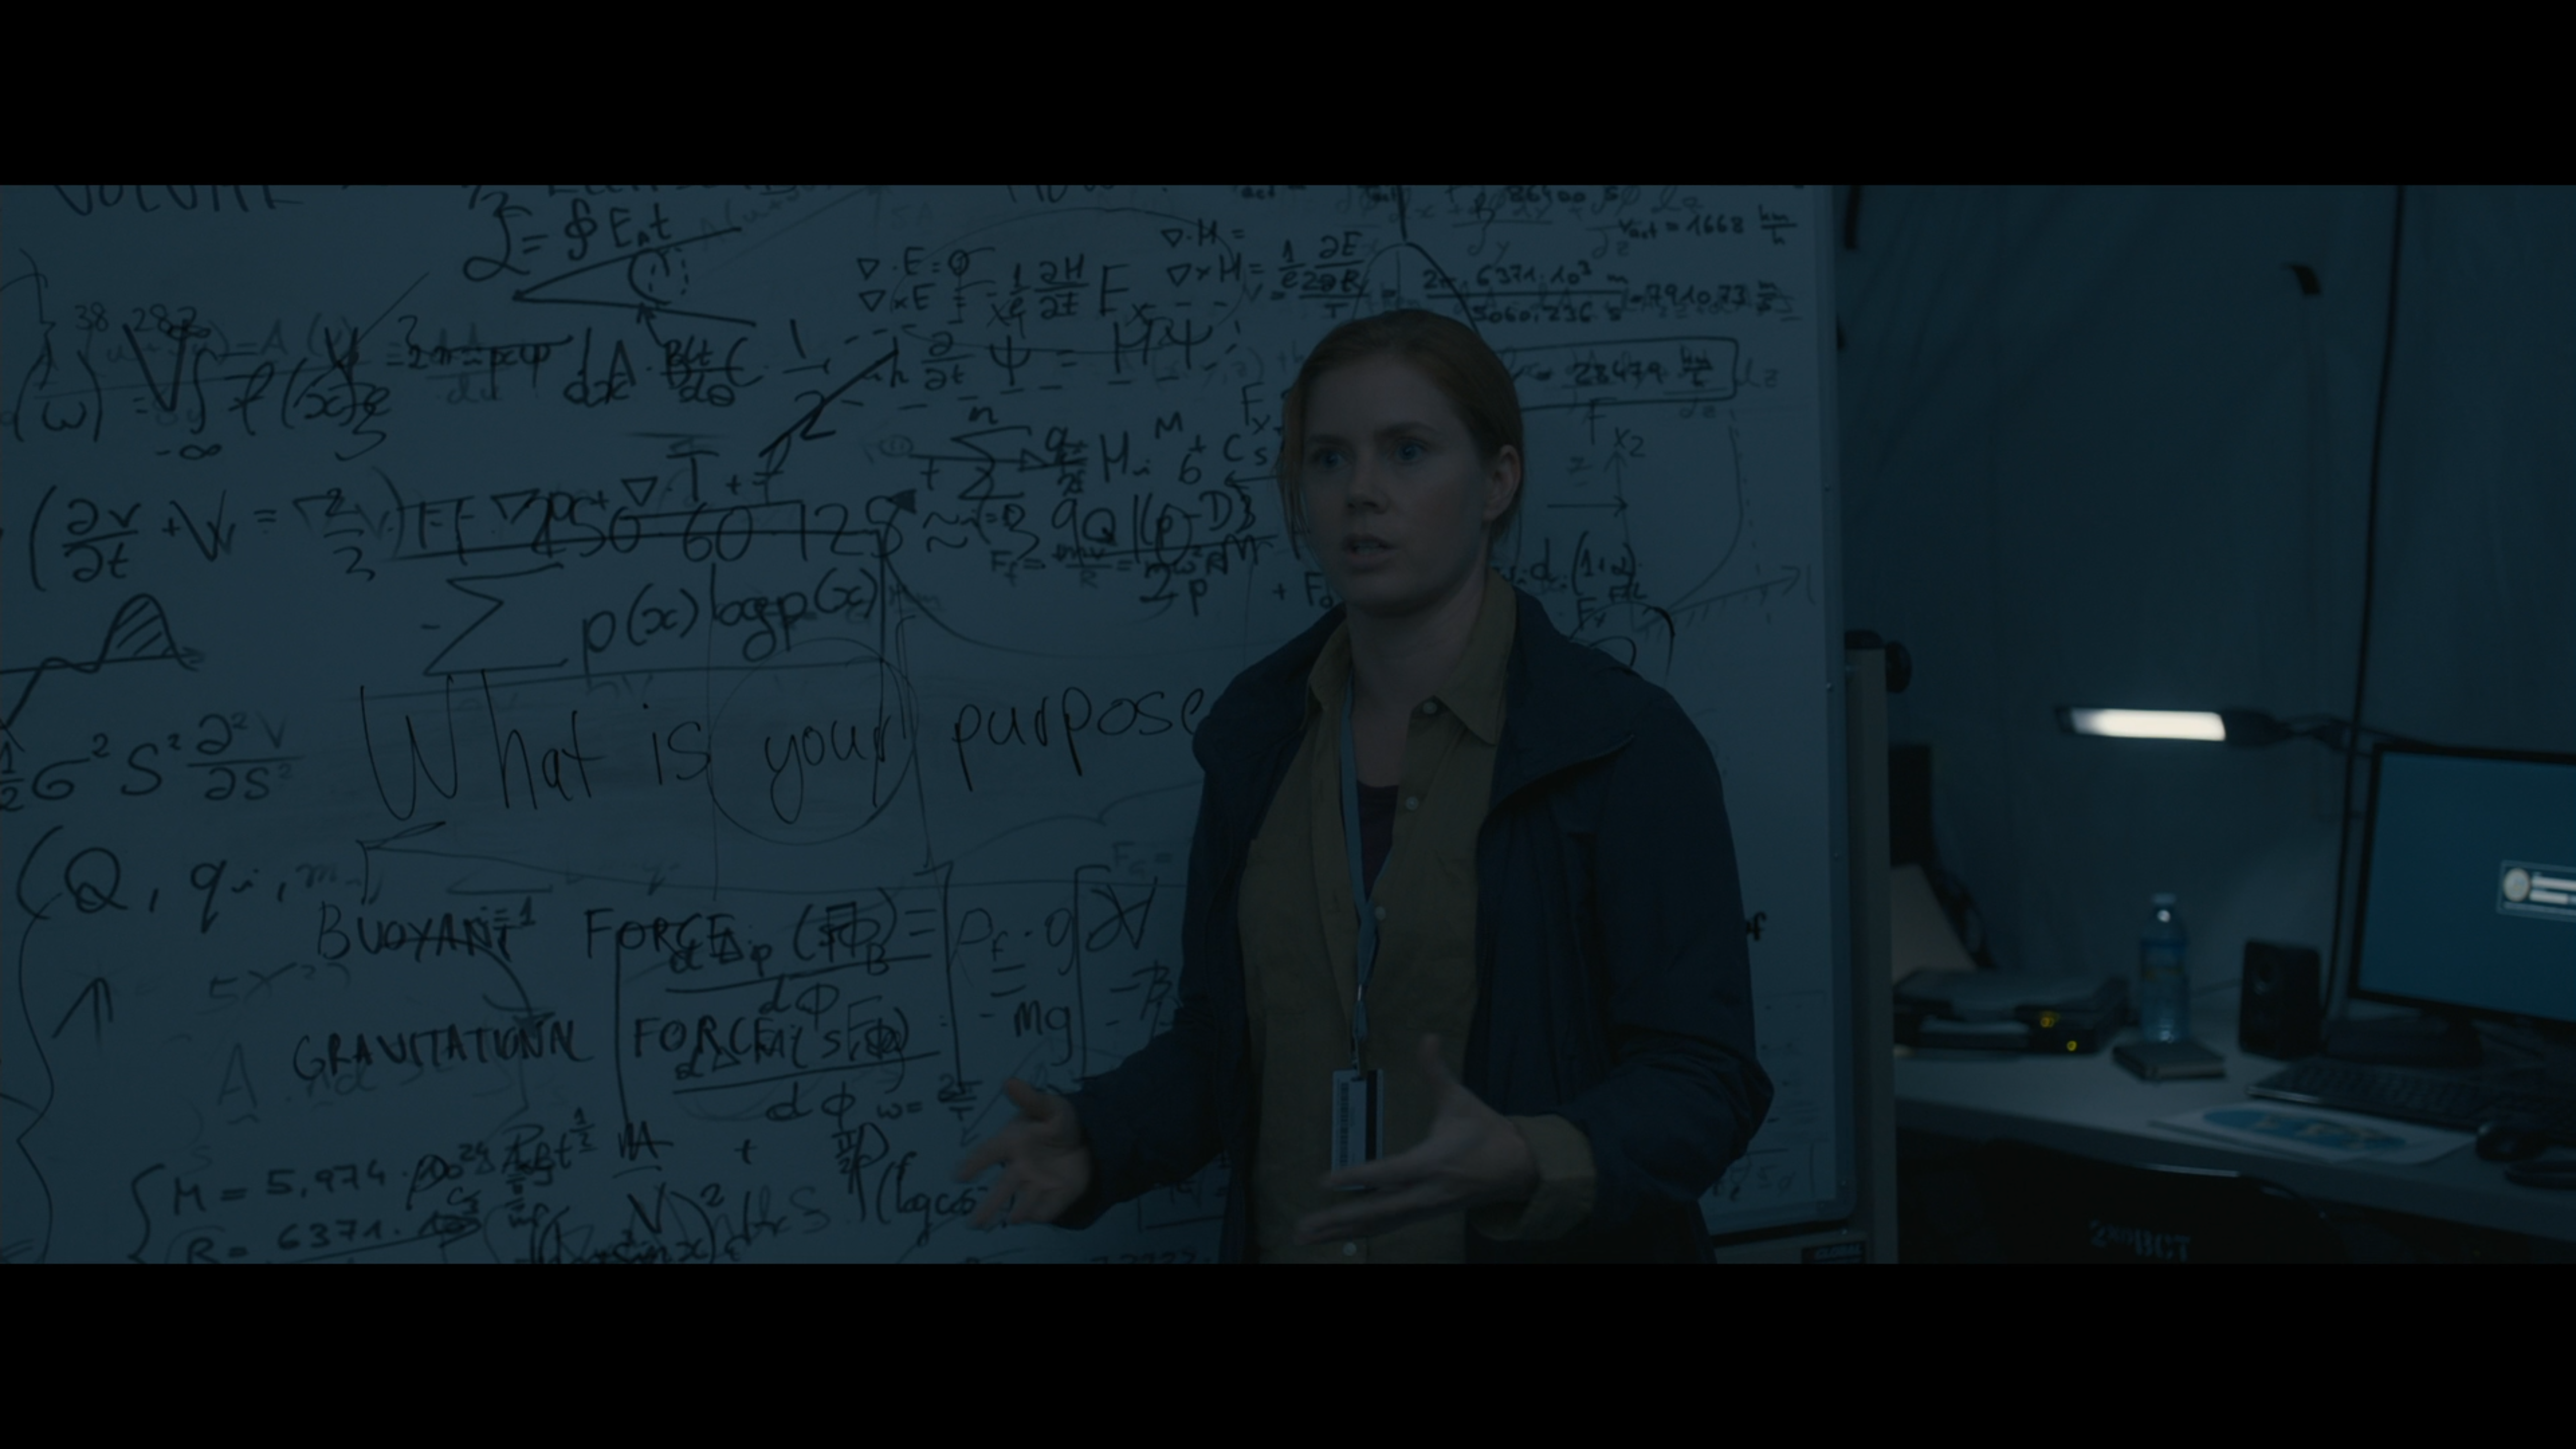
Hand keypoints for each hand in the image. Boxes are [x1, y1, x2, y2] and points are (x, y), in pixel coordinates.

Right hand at [954, 1079, 1095, 1227]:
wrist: (1088, 1138)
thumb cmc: (1057, 1122)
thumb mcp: (1049, 1106)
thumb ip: (1030, 1099)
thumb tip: (1009, 1081)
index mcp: (1013, 1143)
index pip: (989, 1153)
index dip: (973, 1163)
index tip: (959, 1176)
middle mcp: (1020, 1169)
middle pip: (1001, 1189)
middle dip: (987, 1206)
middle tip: (972, 1224)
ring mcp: (1038, 1185)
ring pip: (1023, 1203)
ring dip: (1017, 1211)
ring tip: (1011, 1219)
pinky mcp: (1057, 1196)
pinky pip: (1048, 1208)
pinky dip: (1042, 1212)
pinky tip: (1034, 1217)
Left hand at [1292, 1035, 1539, 1244]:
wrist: (1516, 1168)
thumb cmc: (1484, 1130)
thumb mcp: (1461, 1098)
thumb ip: (1437, 1072)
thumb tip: (1427, 1036)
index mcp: (1432, 1161)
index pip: (1389, 1171)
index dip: (1358, 1176)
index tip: (1325, 1180)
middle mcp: (1424, 1191)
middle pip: (1376, 1210)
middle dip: (1338, 1219)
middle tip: (1302, 1227)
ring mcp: (1423, 1207)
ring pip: (1377, 1223)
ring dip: (1340, 1230)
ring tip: (1304, 1236)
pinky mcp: (1422, 1214)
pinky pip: (1386, 1226)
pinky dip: (1359, 1231)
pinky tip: (1334, 1235)